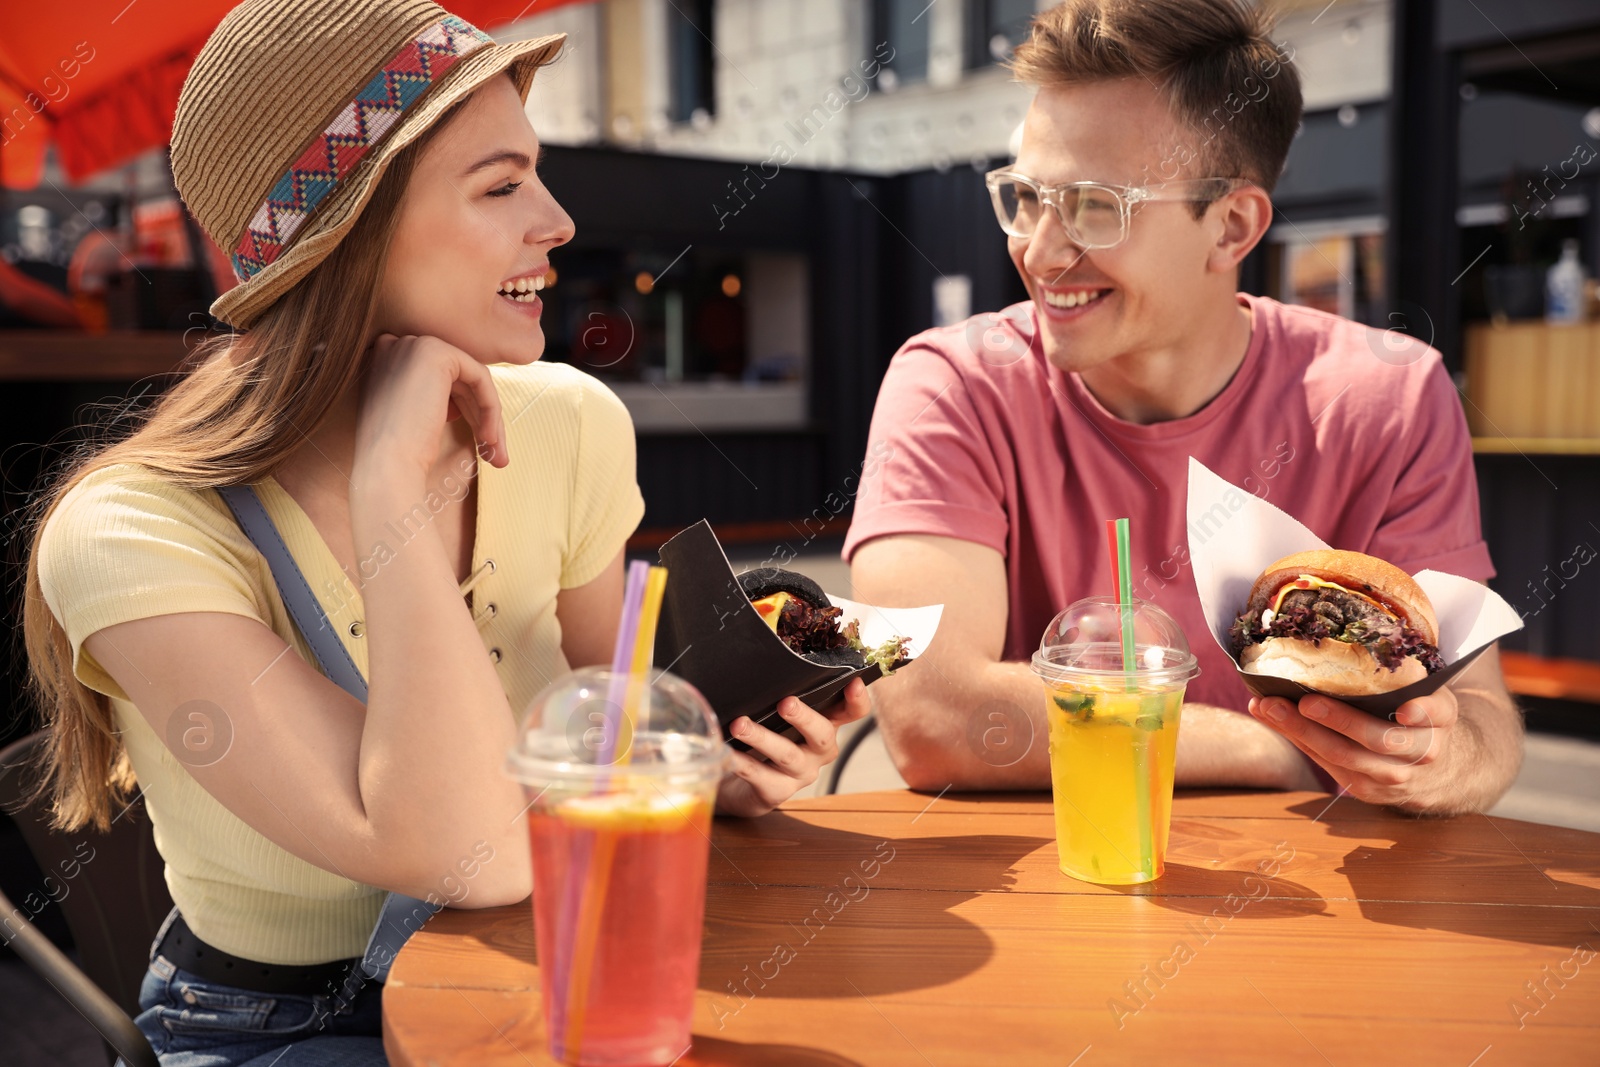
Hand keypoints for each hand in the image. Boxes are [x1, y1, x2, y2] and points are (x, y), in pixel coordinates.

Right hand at [354, 333, 508, 484]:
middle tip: (494, 454)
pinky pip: (480, 378)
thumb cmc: (396, 452)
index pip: (438, 379)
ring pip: (471, 380)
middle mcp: (397, 344)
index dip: (459, 410)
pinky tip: (489, 438)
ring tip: (497, 456)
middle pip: (456, 380)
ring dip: (488, 418)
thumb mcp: (412, 416)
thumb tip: (458, 405)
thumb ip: (429, 400)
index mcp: (385, 358)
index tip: (472, 442)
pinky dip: (490, 408)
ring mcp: (415, 345)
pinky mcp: (437, 353)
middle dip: (479, 416)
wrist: (385, 464)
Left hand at [715, 678, 871, 817]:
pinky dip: (741, 763)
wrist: (737, 782)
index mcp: (825, 725)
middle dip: (804, 717)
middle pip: (822, 734)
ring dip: (763, 738)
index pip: (851, 713)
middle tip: (785, 703)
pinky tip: (727, 753)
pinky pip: (759, 776)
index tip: (854, 682)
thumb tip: (761, 666)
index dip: (857, 700)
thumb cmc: (761, 737)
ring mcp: (799, 774)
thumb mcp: (775, 714)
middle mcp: (818, 751)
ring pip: (787, 755)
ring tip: (740, 725)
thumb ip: (778, 694)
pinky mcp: (775, 792)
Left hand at [1248, 686, 1462, 811]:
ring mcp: (1395, 776)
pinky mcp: (1368, 790)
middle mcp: (1423, 751)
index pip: (1438, 713)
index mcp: (1441, 718)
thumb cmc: (1418, 718)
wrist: (1437, 772)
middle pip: (1380, 739)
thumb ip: (1403, 677)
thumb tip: (1342, 641)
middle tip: (1306, 701)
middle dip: (1340, 720)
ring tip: (1268, 706)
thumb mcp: (1427, 694)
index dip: (1423, 713)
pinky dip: (1296, 740)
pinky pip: (1328, 766)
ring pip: (1345, 757)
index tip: (1406, 712)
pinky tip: (1270, 718)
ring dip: (1301, 731)